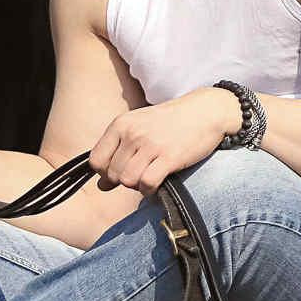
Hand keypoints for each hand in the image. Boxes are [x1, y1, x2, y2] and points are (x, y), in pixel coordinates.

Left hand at [87, 88, 239, 193]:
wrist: (205, 111)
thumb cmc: (170, 121)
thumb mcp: (139, 126)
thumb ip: (118, 152)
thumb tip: (100, 187)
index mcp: (121, 124)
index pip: (96, 161)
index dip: (105, 173)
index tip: (120, 172)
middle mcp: (132, 133)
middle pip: (112, 175)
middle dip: (124, 181)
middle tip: (141, 173)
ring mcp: (150, 145)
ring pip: (128, 181)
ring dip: (138, 185)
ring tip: (150, 176)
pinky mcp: (169, 157)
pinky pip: (147, 184)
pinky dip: (150, 189)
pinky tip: (158, 182)